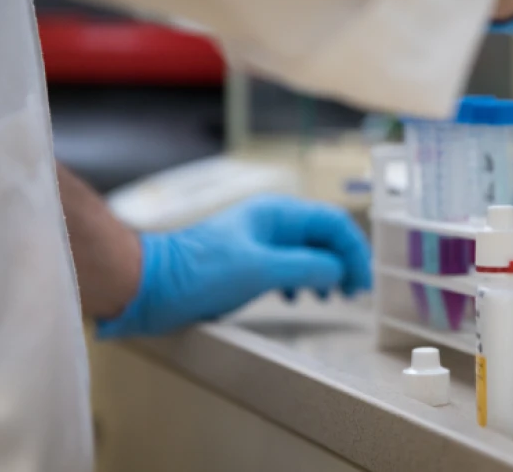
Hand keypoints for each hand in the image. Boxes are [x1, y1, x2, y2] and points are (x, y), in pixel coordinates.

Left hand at [97, 196, 371, 337]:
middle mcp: (272, 223)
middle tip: (352, 293)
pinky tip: (294, 298)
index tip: (362, 283)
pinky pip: (287, 267)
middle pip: (323, 236)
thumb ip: (307, 267)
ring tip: (328, 297)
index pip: (333, 222)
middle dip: (343, 262)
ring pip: (307, 252)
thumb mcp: (261, 268)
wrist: (149, 285)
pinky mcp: (246, 263)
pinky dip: (300, 281)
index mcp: (278, 213)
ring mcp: (259, 243)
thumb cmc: (199, 271)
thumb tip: (338, 270)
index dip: (354, 250)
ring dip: (324, 273)